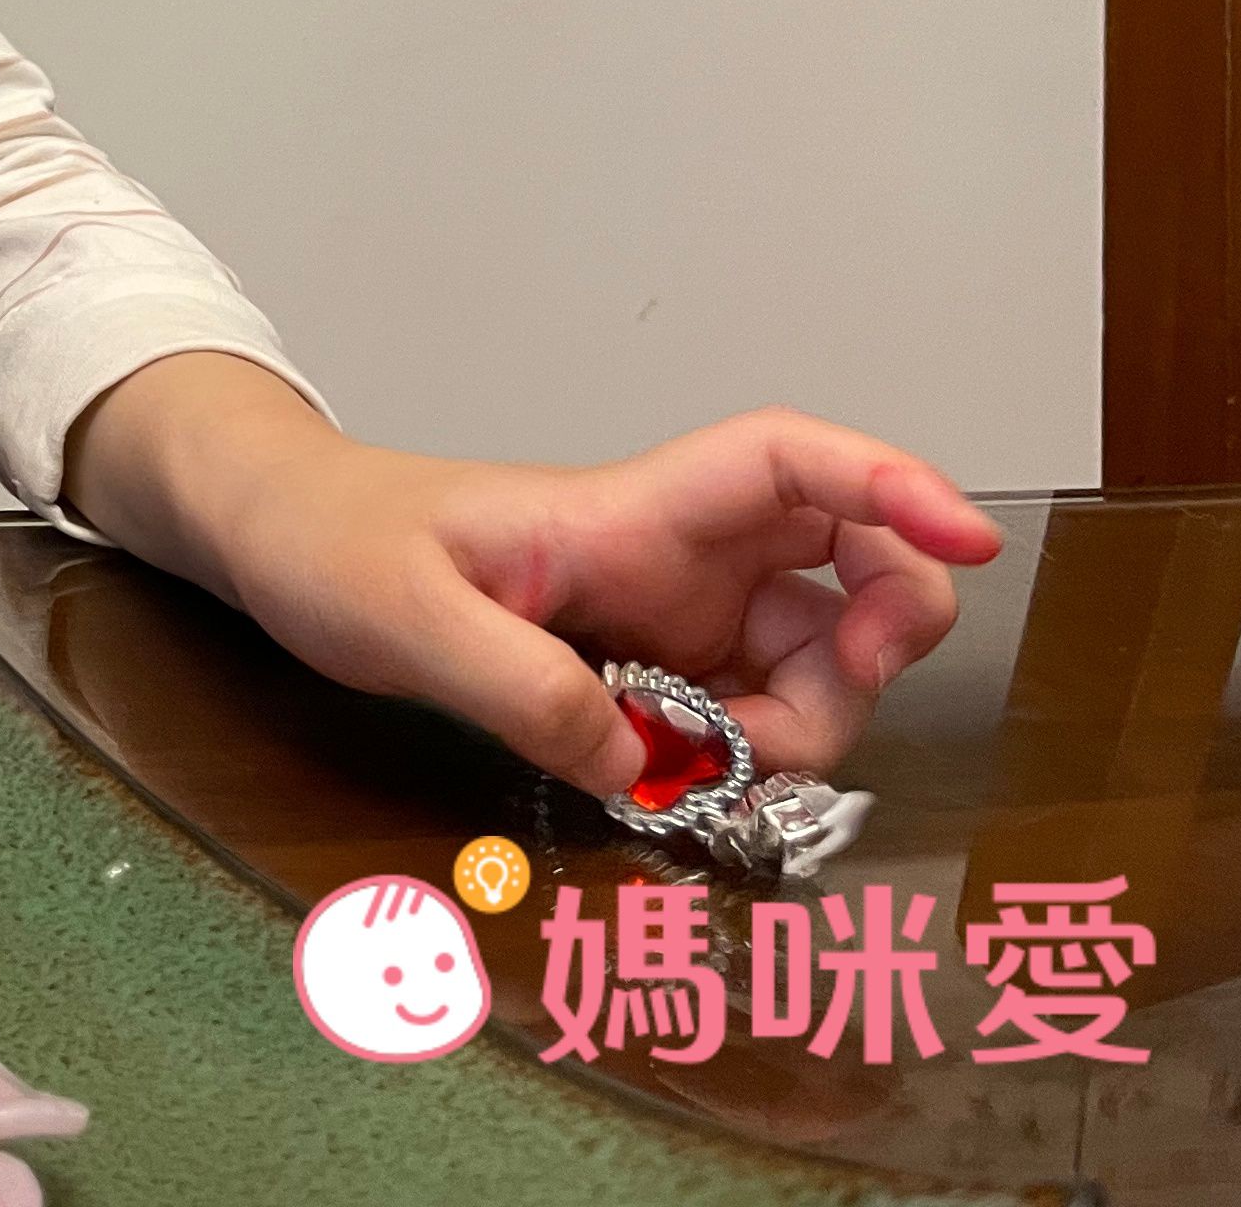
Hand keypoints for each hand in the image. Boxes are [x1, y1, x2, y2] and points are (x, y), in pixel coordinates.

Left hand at [68, 357, 1002, 795]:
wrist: (275, 538)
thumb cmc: (331, 543)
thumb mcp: (405, 621)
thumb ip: (521, 690)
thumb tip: (638, 762)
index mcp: (624, 511)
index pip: (785, 461)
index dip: (891, 484)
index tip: (965, 540)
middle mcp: (670, 554)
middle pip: (842, 567)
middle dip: (875, 639)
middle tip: (798, 723)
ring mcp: (664, 611)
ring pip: (807, 657)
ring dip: (799, 726)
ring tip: (691, 768)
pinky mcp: (642, 665)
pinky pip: (742, 708)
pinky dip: (739, 755)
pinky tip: (667, 780)